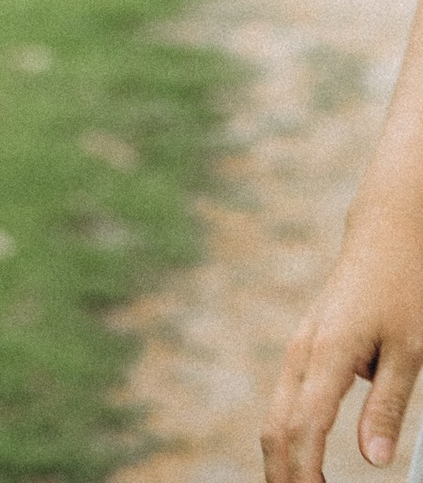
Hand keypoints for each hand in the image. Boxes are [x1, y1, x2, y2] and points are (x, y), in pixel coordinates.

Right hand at [265, 222, 422, 480]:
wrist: (388, 229)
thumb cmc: (405, 285)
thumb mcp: (410, 351)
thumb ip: (389, 406)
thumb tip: (373, 459)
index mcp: (326, 354)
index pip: (304, 430)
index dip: (304, 475)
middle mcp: (302, 351)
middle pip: (277, 426)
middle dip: (282, 475)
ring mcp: (300, 345)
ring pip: (277, 412)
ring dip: (284, 456)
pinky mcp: (308, 344)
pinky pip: (289, 397)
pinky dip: (291, 433)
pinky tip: (305, 456)